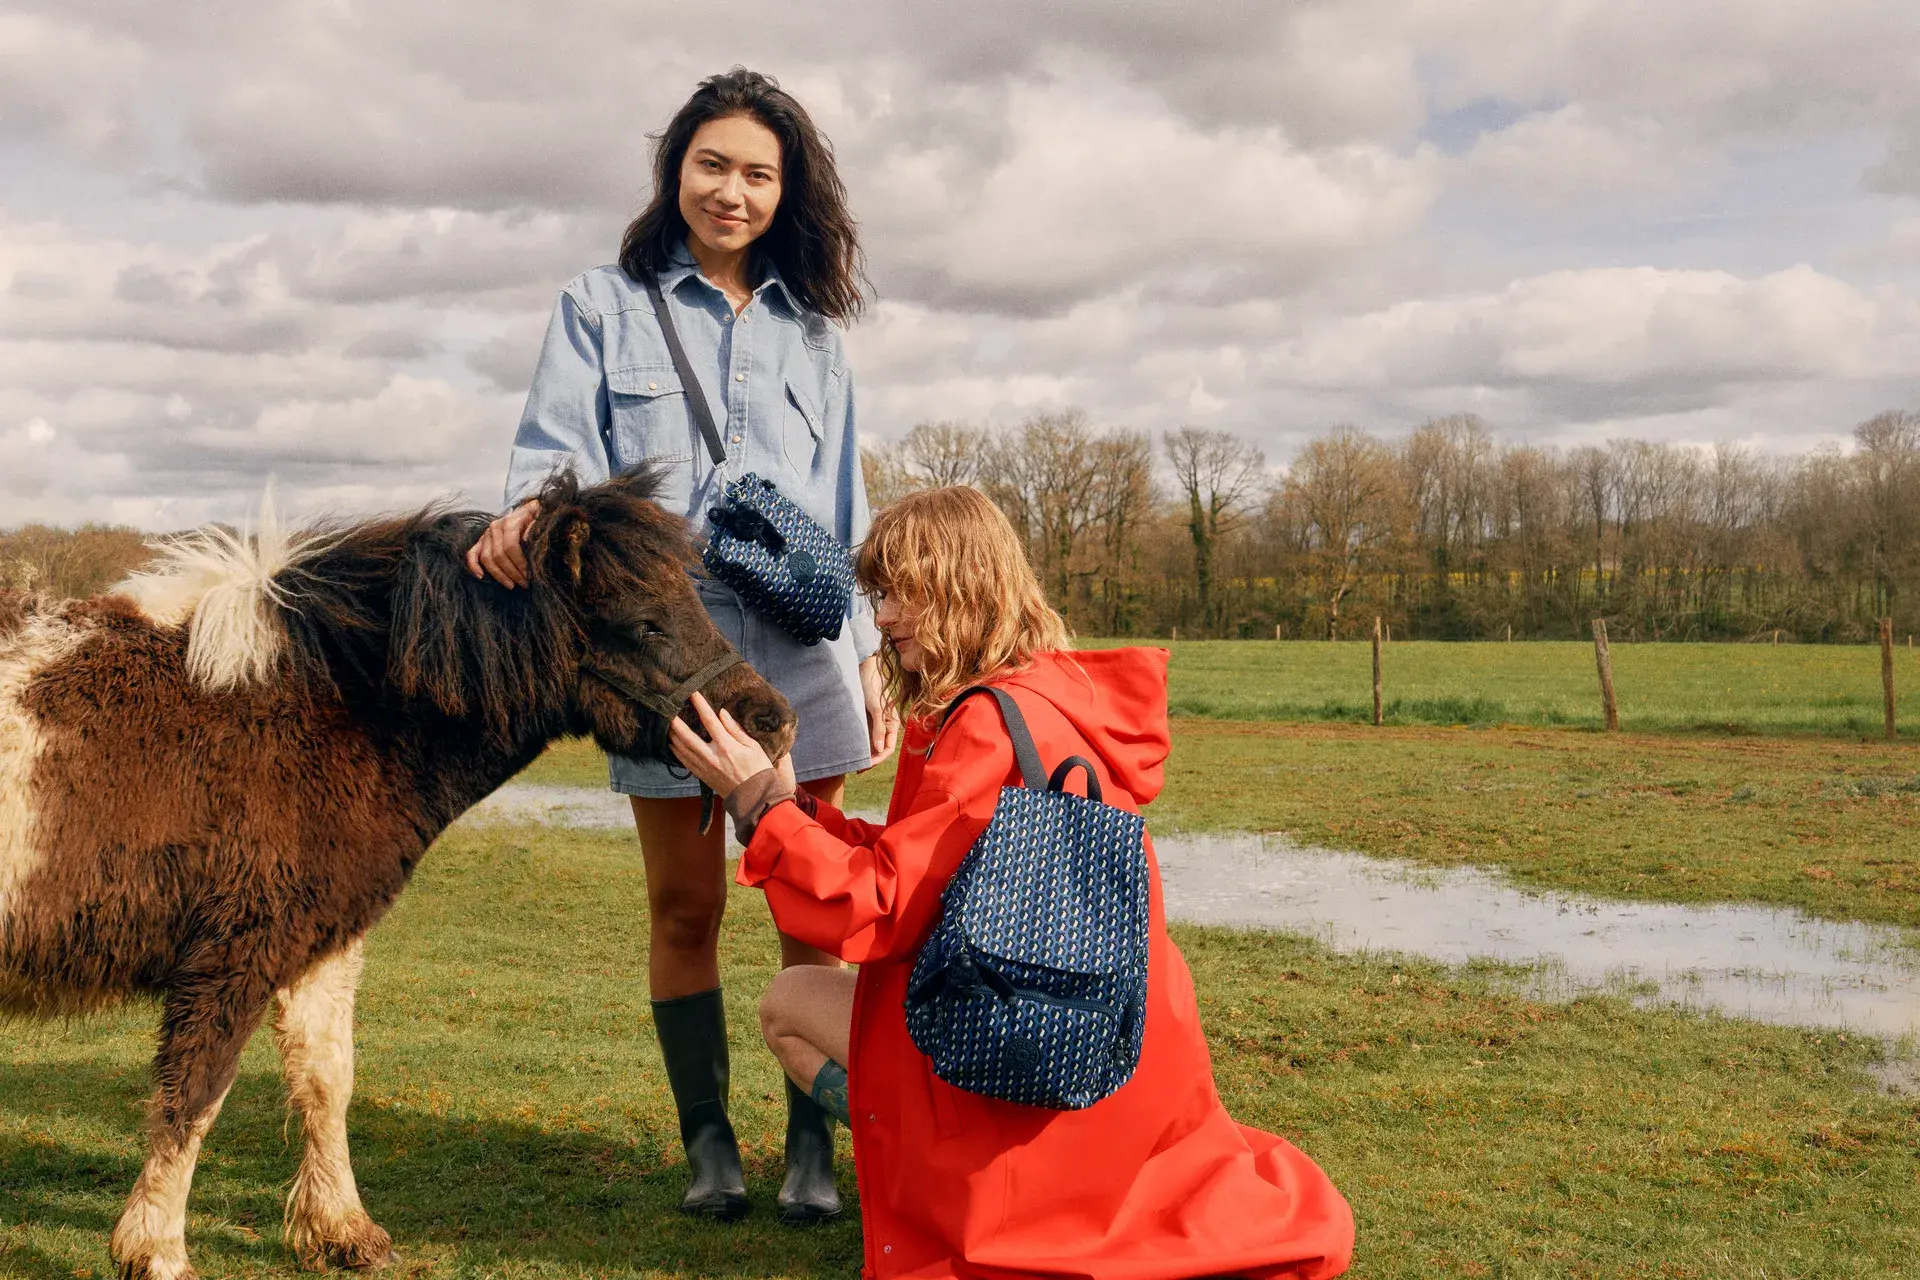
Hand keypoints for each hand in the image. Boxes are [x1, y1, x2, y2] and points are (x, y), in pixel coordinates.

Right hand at [466, 500, 538, 587]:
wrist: (527, 510)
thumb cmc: (536, 517)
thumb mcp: (541, 518)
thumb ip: (535, 527)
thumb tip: (526, 539)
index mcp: (510, 522)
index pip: (510, 547)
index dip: (519, 563)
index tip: (528, 575)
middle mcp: (495, 527)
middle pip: (499, 555)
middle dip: (512, 573)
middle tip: (524, 584)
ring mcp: (487, 534)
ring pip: (487, 558)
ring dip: (498, 574)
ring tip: (511, 585)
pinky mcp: (481, 540)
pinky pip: (472, 553)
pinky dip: (473, 565)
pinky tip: (480, 576)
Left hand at [668, 692, 775, 798]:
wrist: (755, 798)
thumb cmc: (759, 770)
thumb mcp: (754, 747)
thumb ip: (736, 729)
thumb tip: (722, 714)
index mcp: (727, 746)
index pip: (710, 721)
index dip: (700, 705)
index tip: (692, 693)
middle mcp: (712, 756)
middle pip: (687, 736)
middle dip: (675, 722)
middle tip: (667, 709)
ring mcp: (705, 767)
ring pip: (682, 749)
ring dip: (672, 736)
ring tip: (665, 724)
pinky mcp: (702, 776)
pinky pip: (684, 762)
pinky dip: (676, 751)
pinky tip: (672, 744)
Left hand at [859, 654, 899, 768]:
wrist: (864, 668)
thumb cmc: (872, 685)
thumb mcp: (875, 707)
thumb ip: (878, 728)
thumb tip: (879, 750)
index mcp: (892, 724)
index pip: (887, 748)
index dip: (877, 759)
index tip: (864, 766)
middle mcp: (885, 725)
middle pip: (880, 748)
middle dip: (871, 760)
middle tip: (857, 769)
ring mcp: (876, 722)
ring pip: (872, 743)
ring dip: (865, 753)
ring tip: (853, 761)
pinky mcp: (867, 717)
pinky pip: (865, 735)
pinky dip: (860, 743)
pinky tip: (851, 748)